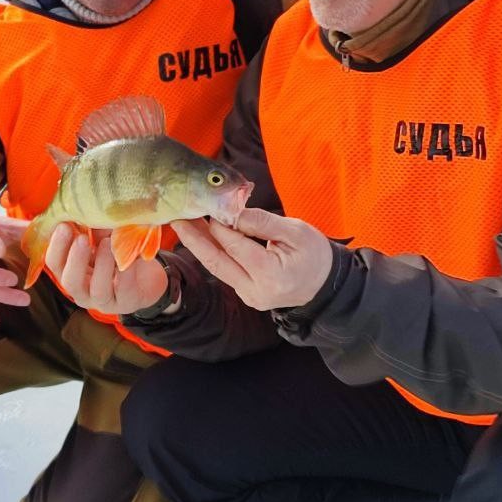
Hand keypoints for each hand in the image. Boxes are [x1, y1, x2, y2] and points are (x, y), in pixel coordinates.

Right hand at [43, 224, 169, 315]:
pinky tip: (128, 257)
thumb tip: (85, 205)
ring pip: (96, 289)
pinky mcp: (126, 303)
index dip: (56, 246)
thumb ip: (93, 228)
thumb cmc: (117, 257)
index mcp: (71, 274)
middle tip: (81, 238)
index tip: (64, 224)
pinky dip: (126, 271)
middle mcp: (83, 291)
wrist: (146, 279)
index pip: (55, 263)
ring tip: (108, 243)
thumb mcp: (102, 240)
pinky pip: (124, 289)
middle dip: (74, 259)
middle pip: (69, 281)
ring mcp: (104, 301)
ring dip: (102, 264)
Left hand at [171, 208, 332, 310]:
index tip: (206, 206)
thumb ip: (263, 222)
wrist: (326, 284)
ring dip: (200, 245)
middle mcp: (255, 290)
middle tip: (175, 218)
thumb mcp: (296, 231)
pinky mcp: (246, 294)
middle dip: (193, 239)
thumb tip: (233, 212)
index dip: (219, 225)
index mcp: (270, 274)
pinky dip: (214, 252)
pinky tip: (204, 235)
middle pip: (216, 262)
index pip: (235, 246)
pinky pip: (225, 271)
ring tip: (184, 223)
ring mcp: (249, 296)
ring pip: (217, 267)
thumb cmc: (315, 254)